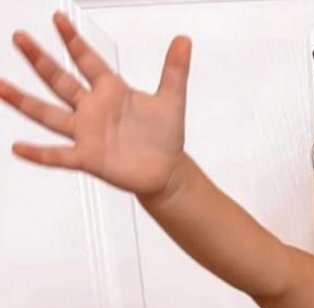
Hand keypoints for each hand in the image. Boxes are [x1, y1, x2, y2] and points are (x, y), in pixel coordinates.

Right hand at [0, 10, 191, 197]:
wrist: (166, 172)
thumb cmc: (165, 138)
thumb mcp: (172, 100)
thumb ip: (175, 70)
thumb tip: (184, 40)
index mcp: (110, 91)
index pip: (87, 60)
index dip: (73, 40)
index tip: (58, 18)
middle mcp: (92, 109)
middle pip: (59, 80)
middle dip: (39, 59)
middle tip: (19, 37)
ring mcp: (87, 133)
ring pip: (49, 114)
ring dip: (23, 101)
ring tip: (0, 86)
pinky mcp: (88, 158)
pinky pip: (58, 155)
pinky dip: (39, 153)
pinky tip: (18, 148)